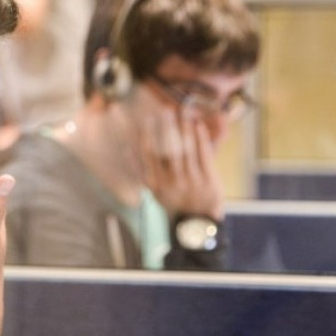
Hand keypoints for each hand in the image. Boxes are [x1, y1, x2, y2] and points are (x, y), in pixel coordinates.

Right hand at [138, 102, 224, 220]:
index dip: (143, 136)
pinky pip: (203, 155)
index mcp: (155, 185)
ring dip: (183, 128)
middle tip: (163, 109)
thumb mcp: (155, 192)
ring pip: (186, 149)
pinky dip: (201, 138)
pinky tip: (197, 125)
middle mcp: (171, 182)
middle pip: (167, 149)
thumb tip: (127, 149)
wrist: (197, 226)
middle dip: (165, 128)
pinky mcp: (208, 180)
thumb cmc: (175, 203)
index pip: (146, 155)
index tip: (142, 119)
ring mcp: (191, 181)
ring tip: (182, 112)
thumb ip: (143, 171)